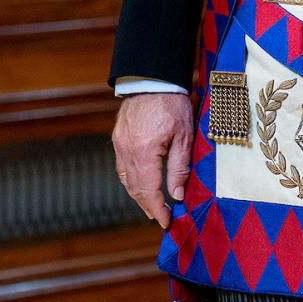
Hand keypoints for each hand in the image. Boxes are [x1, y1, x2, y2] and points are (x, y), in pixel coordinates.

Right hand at [112, 91, 193, 228]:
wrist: (152, 78)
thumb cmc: (172, 104)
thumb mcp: (184, 137)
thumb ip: (179, 168)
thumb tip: (177, 195)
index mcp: (144, 153)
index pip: (148, 191)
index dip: (157, 210)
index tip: (166, 222)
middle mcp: (127, 151)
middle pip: (134, 189)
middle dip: (148, 206)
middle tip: (161, 218)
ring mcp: (119, 144)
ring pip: (125, 179)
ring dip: (138, 195)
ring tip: (151, 206)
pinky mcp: (118, 138)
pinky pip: (121, 166)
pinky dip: (131, 179)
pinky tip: (140, 184)